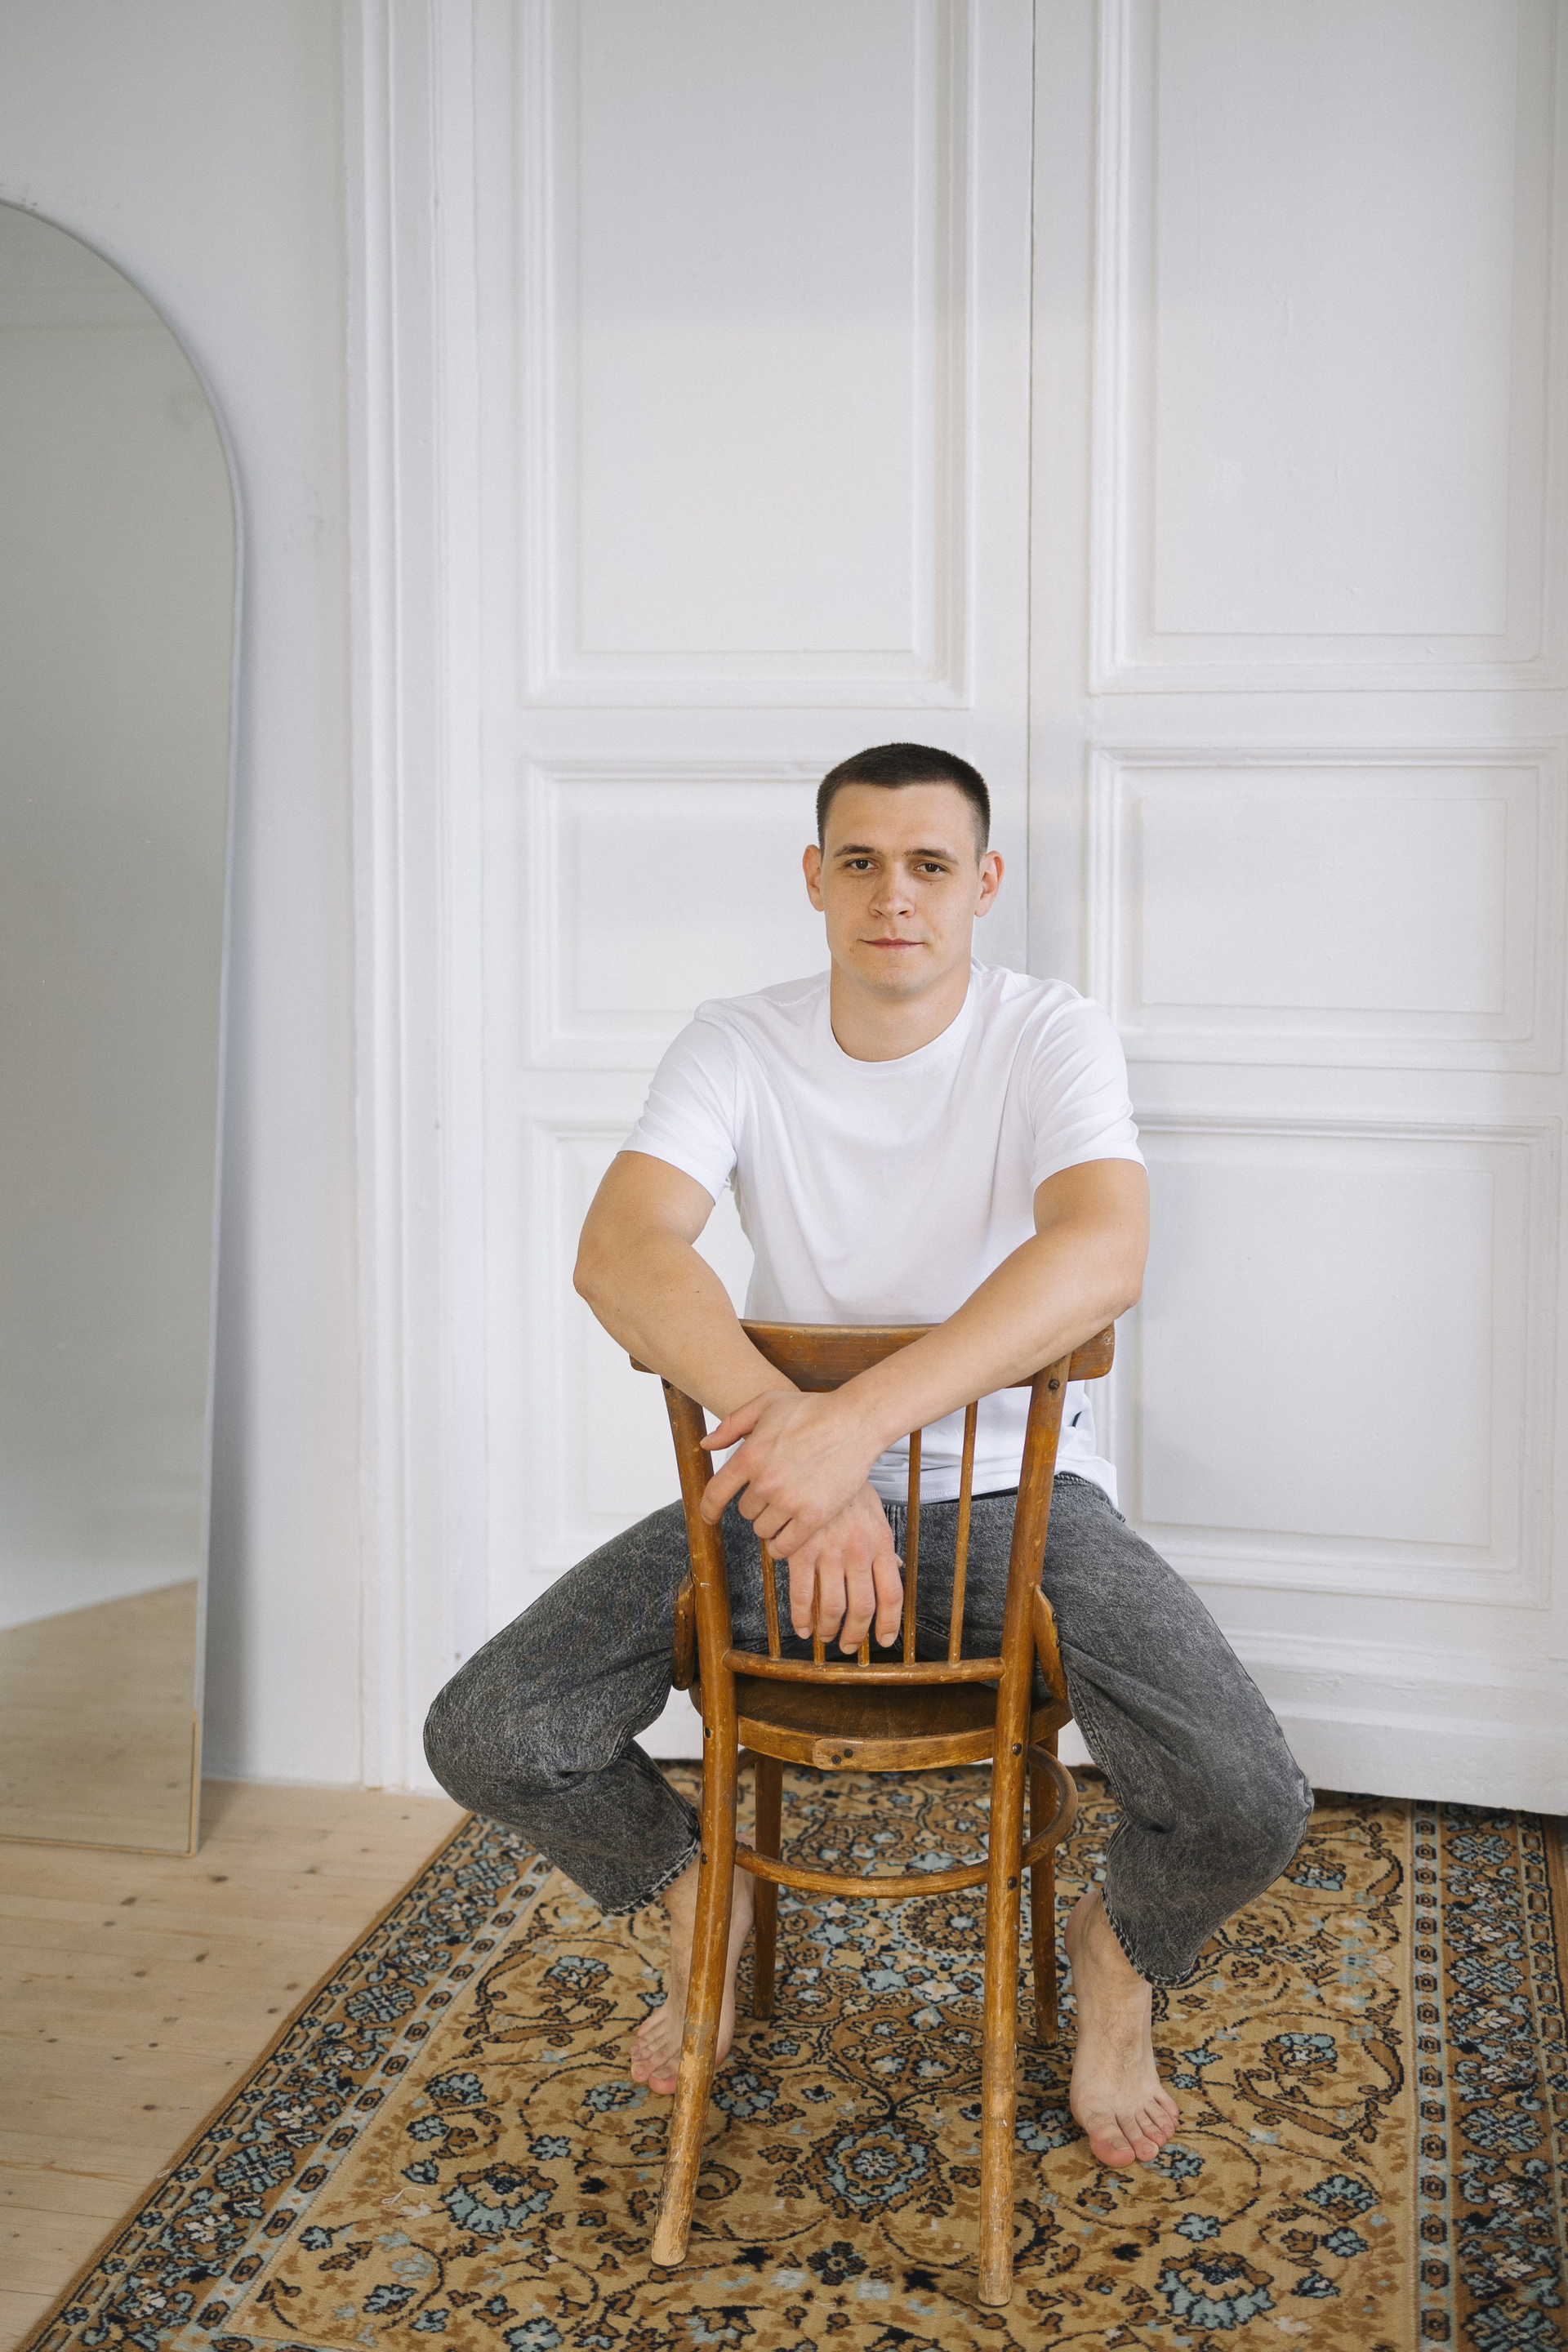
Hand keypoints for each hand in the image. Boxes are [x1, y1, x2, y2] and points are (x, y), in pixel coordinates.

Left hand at [699, 1387, 880, 1557]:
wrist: (855, 1422)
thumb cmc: (812, 1410)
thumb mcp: (766, 1404)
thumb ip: (731, 1425)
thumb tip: (706, 1445)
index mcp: (750, 1456)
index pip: (716, 1493)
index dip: (708, 1509)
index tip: (710, 1517)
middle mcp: (766, 1482)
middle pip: (745, 1511)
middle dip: (756, 1504)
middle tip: (775, 1491)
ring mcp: (790, 1501)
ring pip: (763, 1529)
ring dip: (770, 1522)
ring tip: (786, 1508)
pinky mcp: (813, 1517)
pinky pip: (785, 1545)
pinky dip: (781, 1545)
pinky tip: (785, 1537)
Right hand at [783, 1483, 903, 1653]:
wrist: (818, 1455)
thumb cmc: (847, 1486)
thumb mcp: (875, 1512)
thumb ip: (884, 1545)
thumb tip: (897, 1569)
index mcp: (880, 1543)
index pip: (891, 1594)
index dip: (889, 1623)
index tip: (883, 1640)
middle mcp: (858, 1552)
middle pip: (862, 1608)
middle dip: (856, 1634)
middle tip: (849, 1646)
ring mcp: (829, 1553)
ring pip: (833, 1608)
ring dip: (829, 1630)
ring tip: (824, 1637)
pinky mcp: (801, 1551)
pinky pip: (802, 1595)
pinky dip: (802, 1617)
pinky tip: (802, 1626)